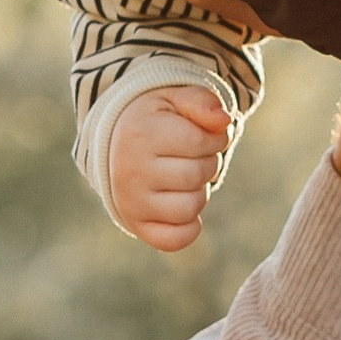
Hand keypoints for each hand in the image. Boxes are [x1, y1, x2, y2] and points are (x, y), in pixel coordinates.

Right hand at [105, 83, 232, 251]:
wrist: (117, 145)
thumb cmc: (156, 121)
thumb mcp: (176, 99)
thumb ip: (202, 102)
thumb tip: (223, 120)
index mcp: (140, 133)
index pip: (202, 141)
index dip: (216, 137)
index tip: (205, 134)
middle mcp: (130, 171)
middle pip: (198, 175)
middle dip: (207, 163)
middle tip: (192, 157)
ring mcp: (131, 202)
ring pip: (191, 208)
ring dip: (199, 192)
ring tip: (184, 178)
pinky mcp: (137, 226)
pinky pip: (176, 240)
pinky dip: (189, 227)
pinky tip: (182, 203)